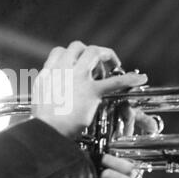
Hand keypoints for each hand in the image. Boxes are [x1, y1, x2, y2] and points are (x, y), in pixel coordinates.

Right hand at [32, 41, 147, 137]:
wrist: (46, 131)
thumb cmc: (42, 120)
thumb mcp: (39, 98)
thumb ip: (46, 88)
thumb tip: (52, 88)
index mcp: (49, 72)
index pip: (59, 51)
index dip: (70, 55)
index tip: (76, 63)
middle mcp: (63, 70)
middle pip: (78, 46)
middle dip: (90, 52)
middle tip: (98, 64)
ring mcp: (77, 78)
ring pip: (94, 52)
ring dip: (105, 56)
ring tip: (113, 65)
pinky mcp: (91, 91)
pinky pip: (114, 81)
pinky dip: (129, 79)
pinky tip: (140, 79)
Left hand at [60, 91, 158, 177]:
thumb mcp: (71, 167)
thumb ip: (69, 149)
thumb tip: (52, 121)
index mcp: (113, 159)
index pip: (126, 135)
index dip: (129, 118)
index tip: (124, 104)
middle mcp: (125, 170)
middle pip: (137, 146)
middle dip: (135, 127)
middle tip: (123, 115)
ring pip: (133, 167)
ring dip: (115, 163)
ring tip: (100, 164)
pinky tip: (103, 177)